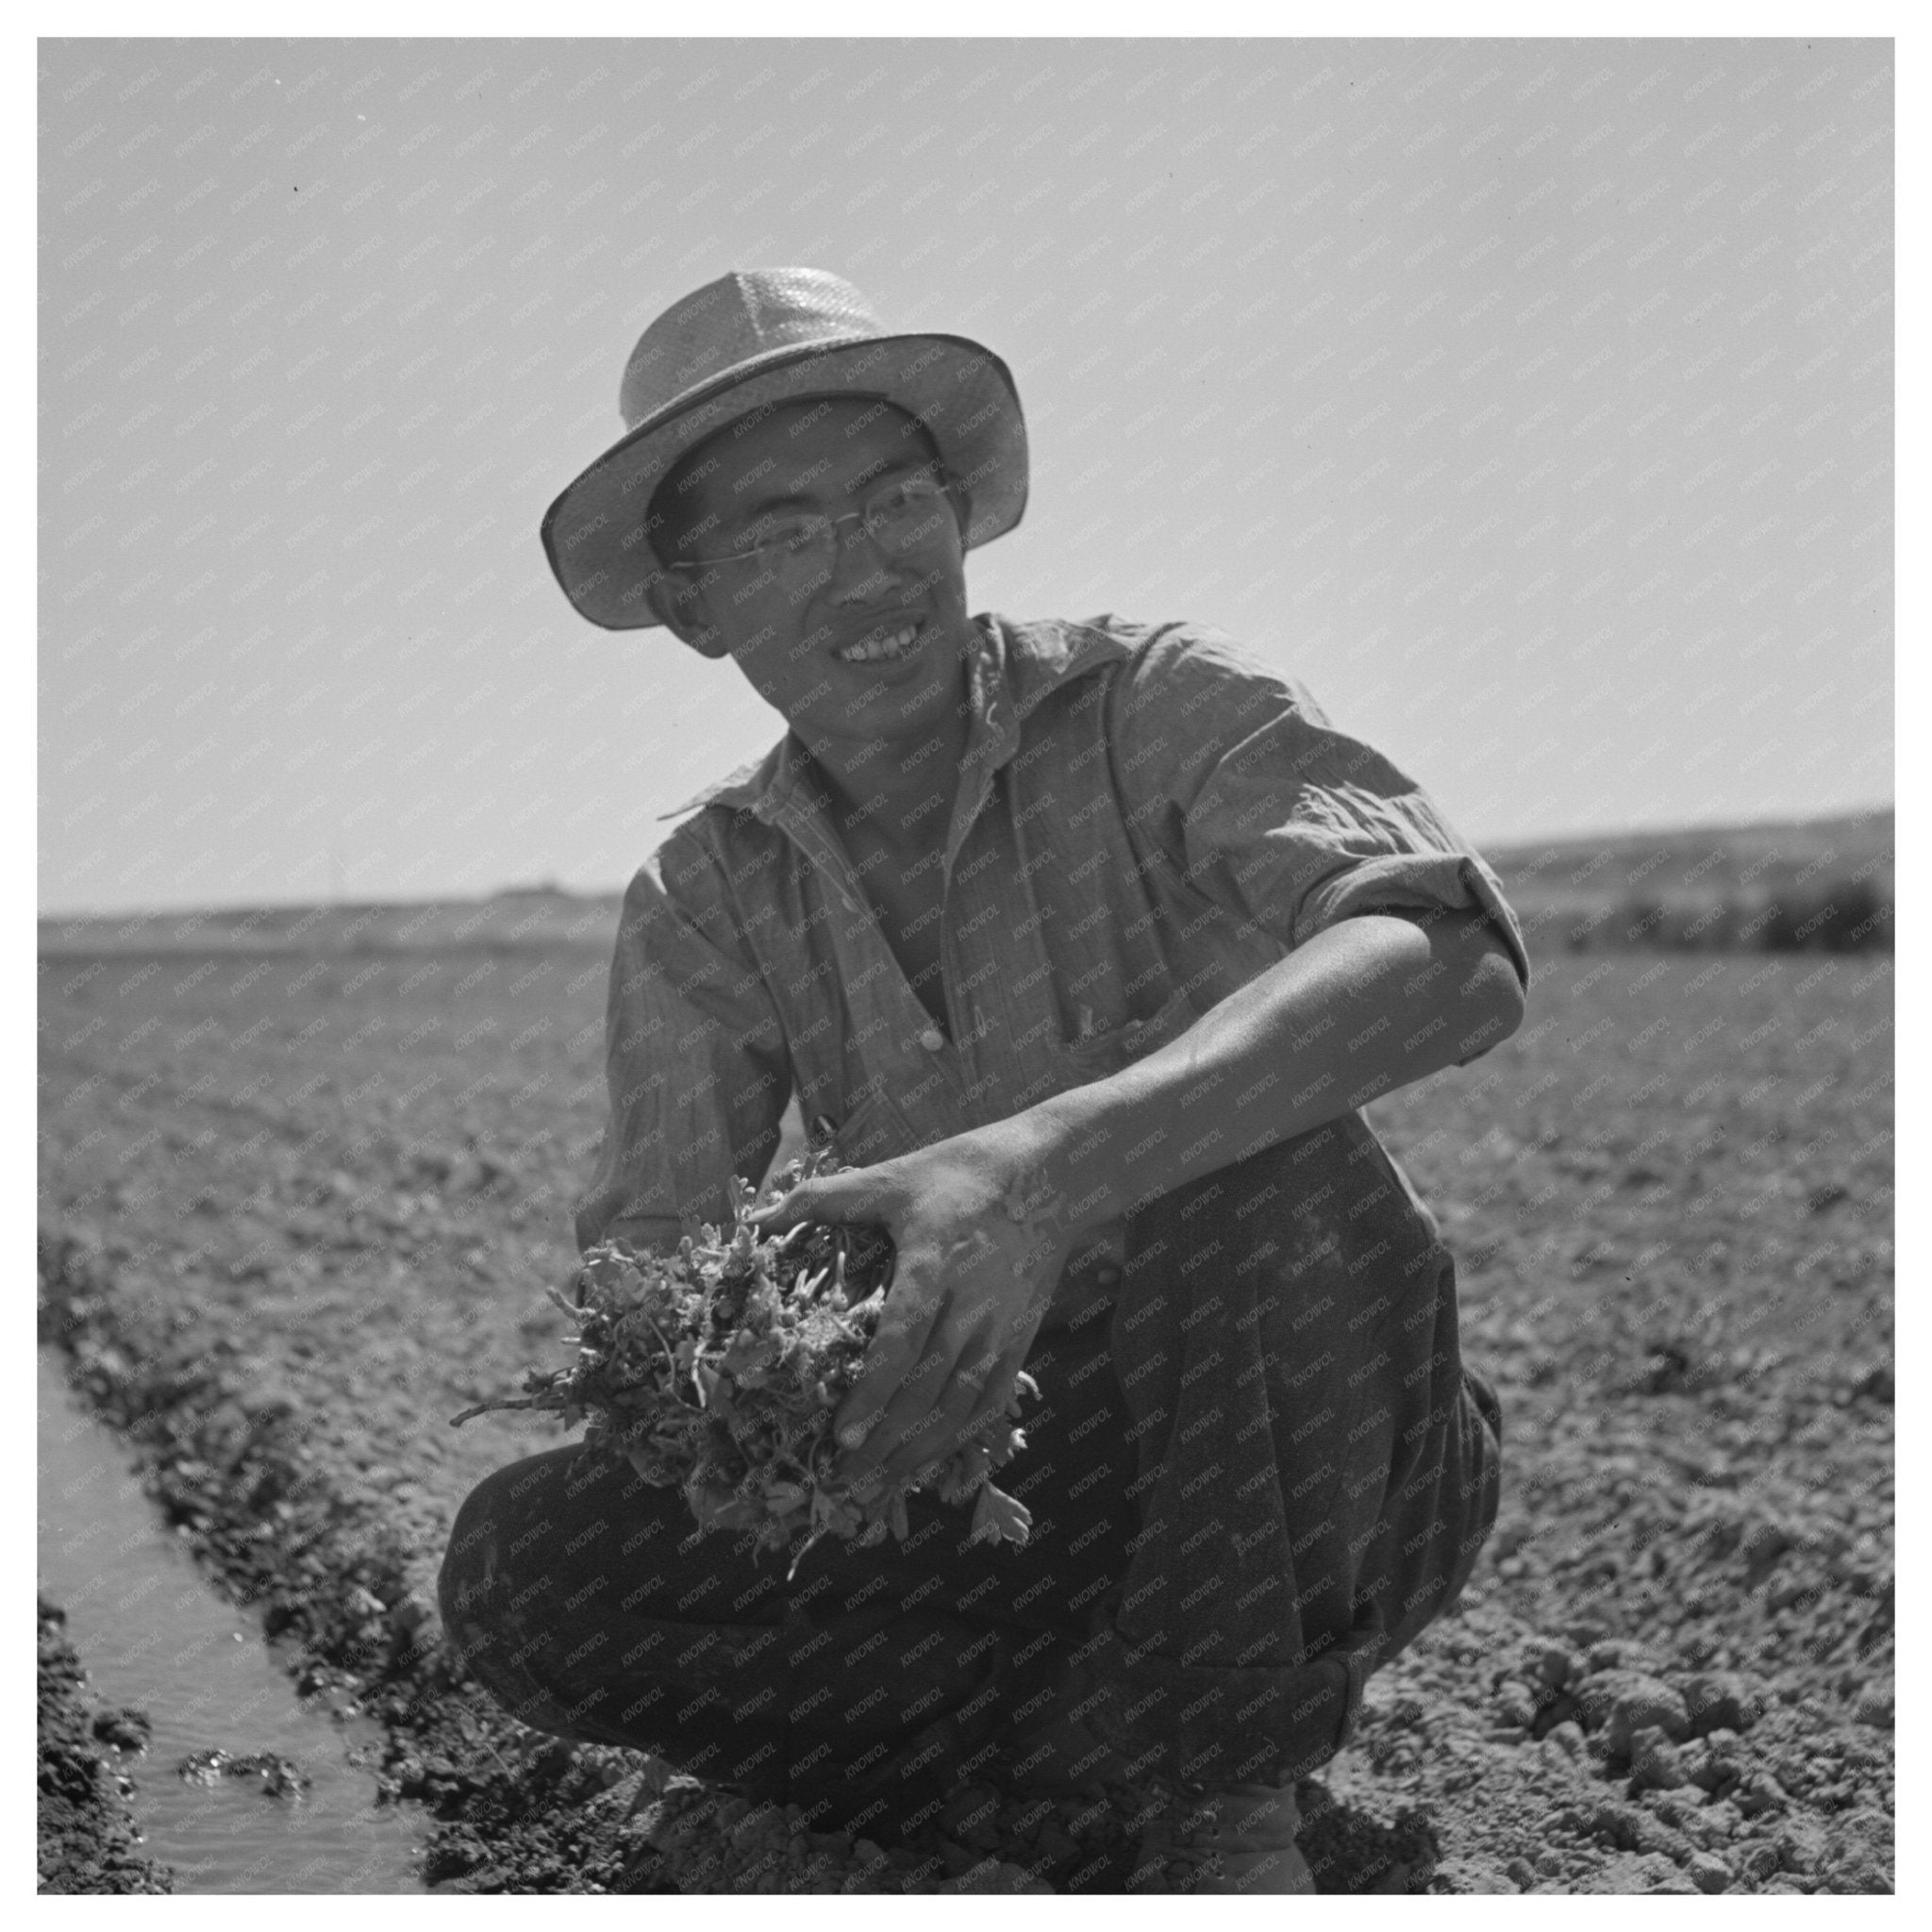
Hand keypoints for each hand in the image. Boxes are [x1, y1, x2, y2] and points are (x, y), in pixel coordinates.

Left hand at [750, 1122, 1075, 1491]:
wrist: (1051, 1176)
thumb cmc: (963, 1175)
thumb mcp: (891, 1178)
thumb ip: (823, 1200)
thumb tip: (759, 1219)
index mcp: (933, 1266)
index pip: (901, 1344)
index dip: (871, 1395)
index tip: (841, 1436)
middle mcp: (969, 1307)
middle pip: (927, 1391)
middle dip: (884, 1442)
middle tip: (844, 1479)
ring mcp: (1000, 1329)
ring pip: (960, 1407)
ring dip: (920, 1451)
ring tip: (880, 1484)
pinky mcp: (1021, 1339)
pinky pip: (991, 1401)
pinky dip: (961, 1436)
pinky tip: (930, 1459)